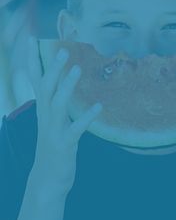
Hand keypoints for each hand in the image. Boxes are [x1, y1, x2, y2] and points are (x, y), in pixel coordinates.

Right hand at [28, 38, 101, 192]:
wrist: (48, 180)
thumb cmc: (55, 148)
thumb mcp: (54, 122)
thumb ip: (58, 104)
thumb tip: (62, 84)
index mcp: (43, 110)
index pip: (36, 80)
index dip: (34, 60)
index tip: (32, 39)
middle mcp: (45, 117)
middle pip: (45, 88)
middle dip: (52, 68)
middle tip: (62, 49)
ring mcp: (53, 131)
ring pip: (57, 104)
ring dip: (67, 86)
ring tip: (77, 68)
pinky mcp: (64, 144)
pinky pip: (76, 129)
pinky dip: (86, 118)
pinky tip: (99, 107)